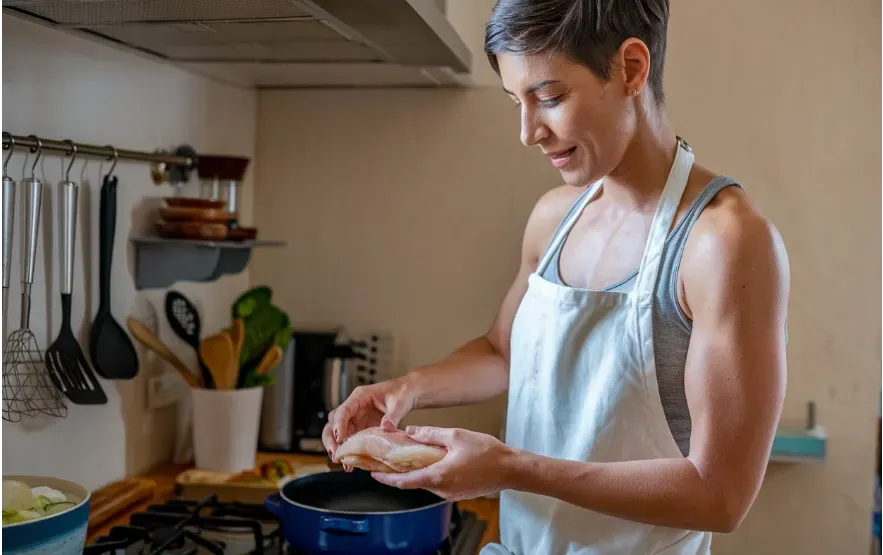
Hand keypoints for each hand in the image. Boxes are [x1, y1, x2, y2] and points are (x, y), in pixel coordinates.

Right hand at [322, 377, 417, 457]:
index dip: (339, 425)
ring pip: (337, 432)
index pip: (343, 410)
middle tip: (336, 454)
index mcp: (360, 397)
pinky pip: (349, 440)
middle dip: (331, 438)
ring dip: (337, 447)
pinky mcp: (360, 428)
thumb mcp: (399, 403)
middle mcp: (354, 408)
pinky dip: (348, 451)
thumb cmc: (401, 393)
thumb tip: (386, 428)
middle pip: (333, 422)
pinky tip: (351, 464)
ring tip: (343, 463)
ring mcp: (356, 419)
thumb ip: (393, 416)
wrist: (406, 394)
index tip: (340, 439)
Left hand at [371, 426, 515, 500]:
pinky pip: (438, 484)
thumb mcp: (456, 436)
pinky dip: (429, 475)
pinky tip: (429, 463)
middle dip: (399, 473)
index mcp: (438, 476)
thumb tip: (411, 431)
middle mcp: (442, 489)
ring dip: (415, 473)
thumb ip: (430, 434)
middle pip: (414, 483)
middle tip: (387, 462)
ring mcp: (451, 493)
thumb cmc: (488, 453)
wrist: (511, 469)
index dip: (386, 478)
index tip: (374, 474)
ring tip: (406, 459)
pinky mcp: (459, 493)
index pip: (404, 481)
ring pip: (426, 483)